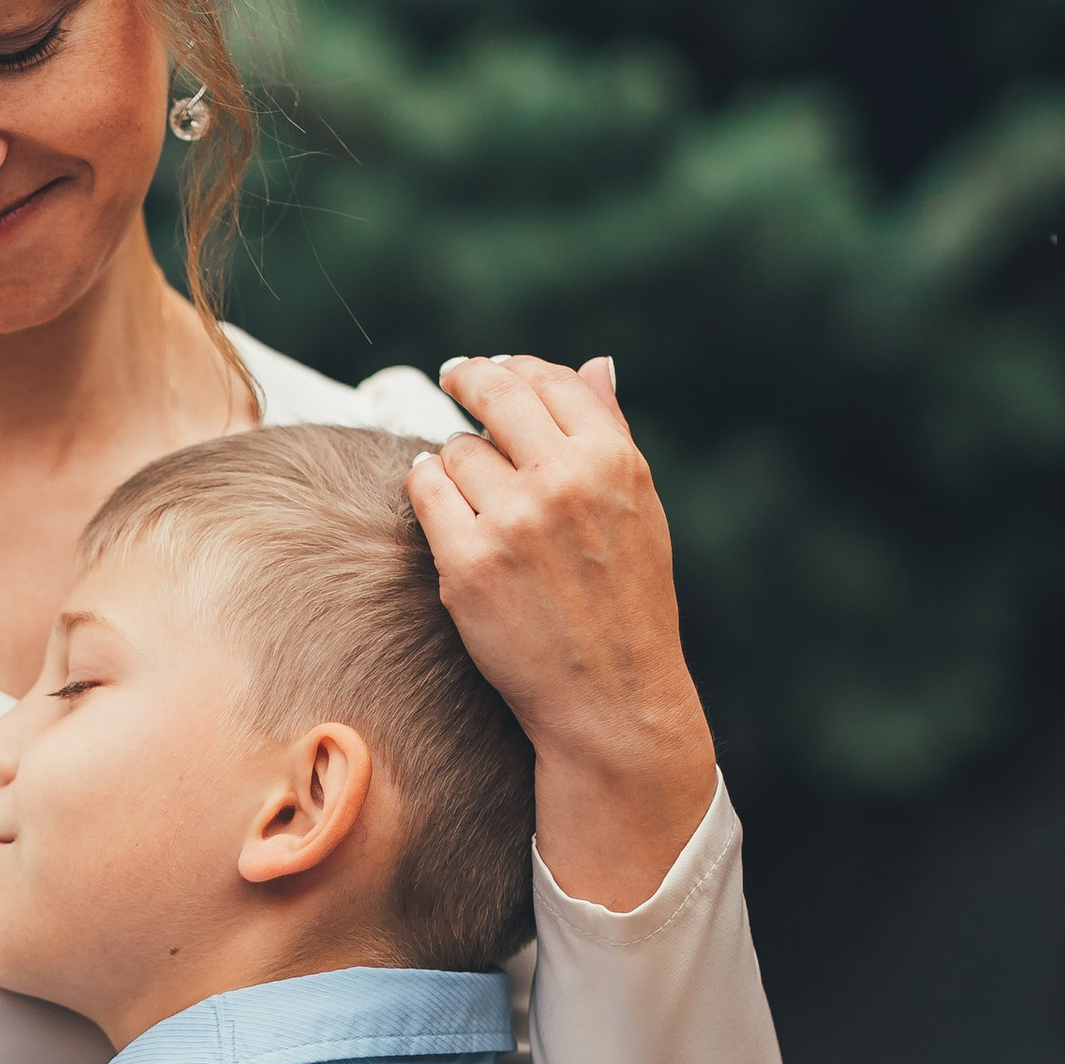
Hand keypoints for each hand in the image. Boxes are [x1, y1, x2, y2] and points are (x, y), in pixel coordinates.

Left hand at [410, 353, 716, 911]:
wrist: (610, 698)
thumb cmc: (627, 604)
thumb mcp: (639, 510)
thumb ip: (610, 433)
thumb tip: (596, 365)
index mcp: (614, 460)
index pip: (552, 380)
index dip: (515, 367)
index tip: (493, 366)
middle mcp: (565, 481)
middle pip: (496, 396)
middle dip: (469, 378)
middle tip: (455, 375)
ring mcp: (514, 520)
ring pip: (455, 448)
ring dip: (456, 462)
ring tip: (477, 496)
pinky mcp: (469, 561)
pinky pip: (424, 489)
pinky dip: (428, 490)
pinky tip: (443, 506)